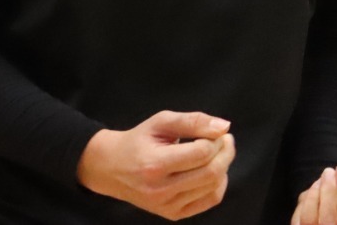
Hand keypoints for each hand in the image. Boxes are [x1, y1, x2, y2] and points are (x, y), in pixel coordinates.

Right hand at [78, 112, 235, 219]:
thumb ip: (193, 121)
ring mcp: (166, 206)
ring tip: (217, 153)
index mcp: (155, 164)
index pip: (202, 153)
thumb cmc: (138, 141)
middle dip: (226, 152)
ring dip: (223, 166)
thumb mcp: (161, 121)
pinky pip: (209, 200)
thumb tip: (224, 127)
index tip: (215, 132)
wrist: (111, 169)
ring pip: (213, 187)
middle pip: (211, 172)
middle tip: (224, 140)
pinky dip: (218, 184)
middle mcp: (160, 190)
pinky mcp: (172, 214)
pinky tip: (212, 171)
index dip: (216, 139)